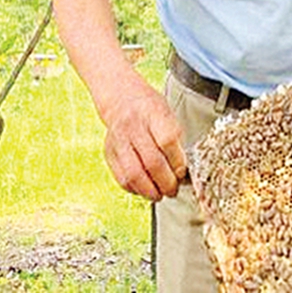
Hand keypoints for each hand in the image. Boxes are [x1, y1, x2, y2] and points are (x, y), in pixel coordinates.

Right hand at [101, 74, 187, 201]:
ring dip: (150, 190)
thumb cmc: (150, 108)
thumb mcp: (168, 114)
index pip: (167, 140)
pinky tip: (145, 189)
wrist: (122, 98)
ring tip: (160, 194)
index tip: (182, 172)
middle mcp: (133, 126)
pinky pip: (121, 178)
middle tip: (173, 189)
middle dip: (166, 182)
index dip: (177, 161)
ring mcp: (118, 140)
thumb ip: (176, 139)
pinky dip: (135, 189)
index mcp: (153, 113)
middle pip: (152, 161)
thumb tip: (182, 171)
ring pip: (134, 173)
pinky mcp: (109, 153)